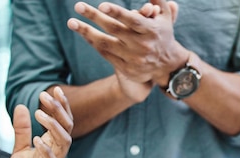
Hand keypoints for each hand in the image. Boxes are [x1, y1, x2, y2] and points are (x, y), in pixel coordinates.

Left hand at [7, 87, 73, 157]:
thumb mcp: (20, 150)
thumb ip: (22, 130)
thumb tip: (24, 106)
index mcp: (52, 146)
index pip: (62, 122)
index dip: (61, 106)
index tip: (55, 89)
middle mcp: (57, 154)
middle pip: (66, 128)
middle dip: (58, 111)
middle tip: (45, 95)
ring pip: (63, 143)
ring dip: (53, 127)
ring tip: (41, 114)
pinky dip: (46, 151)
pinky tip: (37, 140)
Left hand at [67, 1, 186, 87]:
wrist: (167, 65)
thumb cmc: (162, 35)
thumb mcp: (165, 18)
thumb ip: (158, 2)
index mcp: (151, 31)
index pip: (133, 21)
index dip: (117, 13)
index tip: (102, 5)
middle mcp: (143, 46)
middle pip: (115, 30)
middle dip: (95, 17)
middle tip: (78, 6)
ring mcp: (134, 59)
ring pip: (106, 44)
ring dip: (87, 32)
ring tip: (72, 22)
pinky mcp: (127, 69)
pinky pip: (106, 54)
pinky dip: (94, 44)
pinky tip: (84, 34)